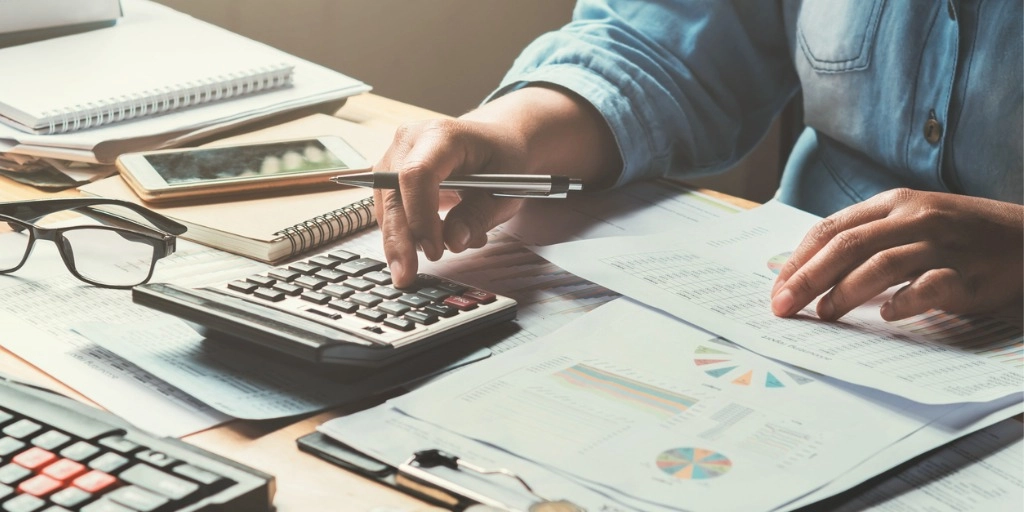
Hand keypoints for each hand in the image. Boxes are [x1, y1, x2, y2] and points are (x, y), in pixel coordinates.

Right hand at [373, 86, 621, 287]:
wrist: (496, 141)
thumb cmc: (503, 161)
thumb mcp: (505, 190)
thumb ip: (478, 216)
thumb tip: (452, 242)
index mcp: (443, 135)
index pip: (417, 174)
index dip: (421, 216)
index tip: (435, 250)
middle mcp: (410, 140)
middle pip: (392, 193)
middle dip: (399, 240)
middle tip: (407, 276)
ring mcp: (395, 155)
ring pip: (385, 206)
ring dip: (403, 239)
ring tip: (437, 252)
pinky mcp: (389, 174)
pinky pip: (388, 210)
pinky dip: (406, 232)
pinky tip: (432, 241)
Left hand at [770, 189, 1023, 321]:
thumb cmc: (959, 236)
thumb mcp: (911, 222)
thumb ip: (867, 240)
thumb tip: (812, 274)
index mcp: (893, 203)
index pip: (831, 228)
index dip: (799, 259)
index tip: (777, 288)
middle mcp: (914, 218)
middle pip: (847, 245)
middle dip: (807, 278)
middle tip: (782, 306)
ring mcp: (942, 244)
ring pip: (880, 264)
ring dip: (844, 292)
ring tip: (824, 314)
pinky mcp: (968, 274)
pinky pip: (928, 287)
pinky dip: (902, 301)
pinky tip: (885, 315)